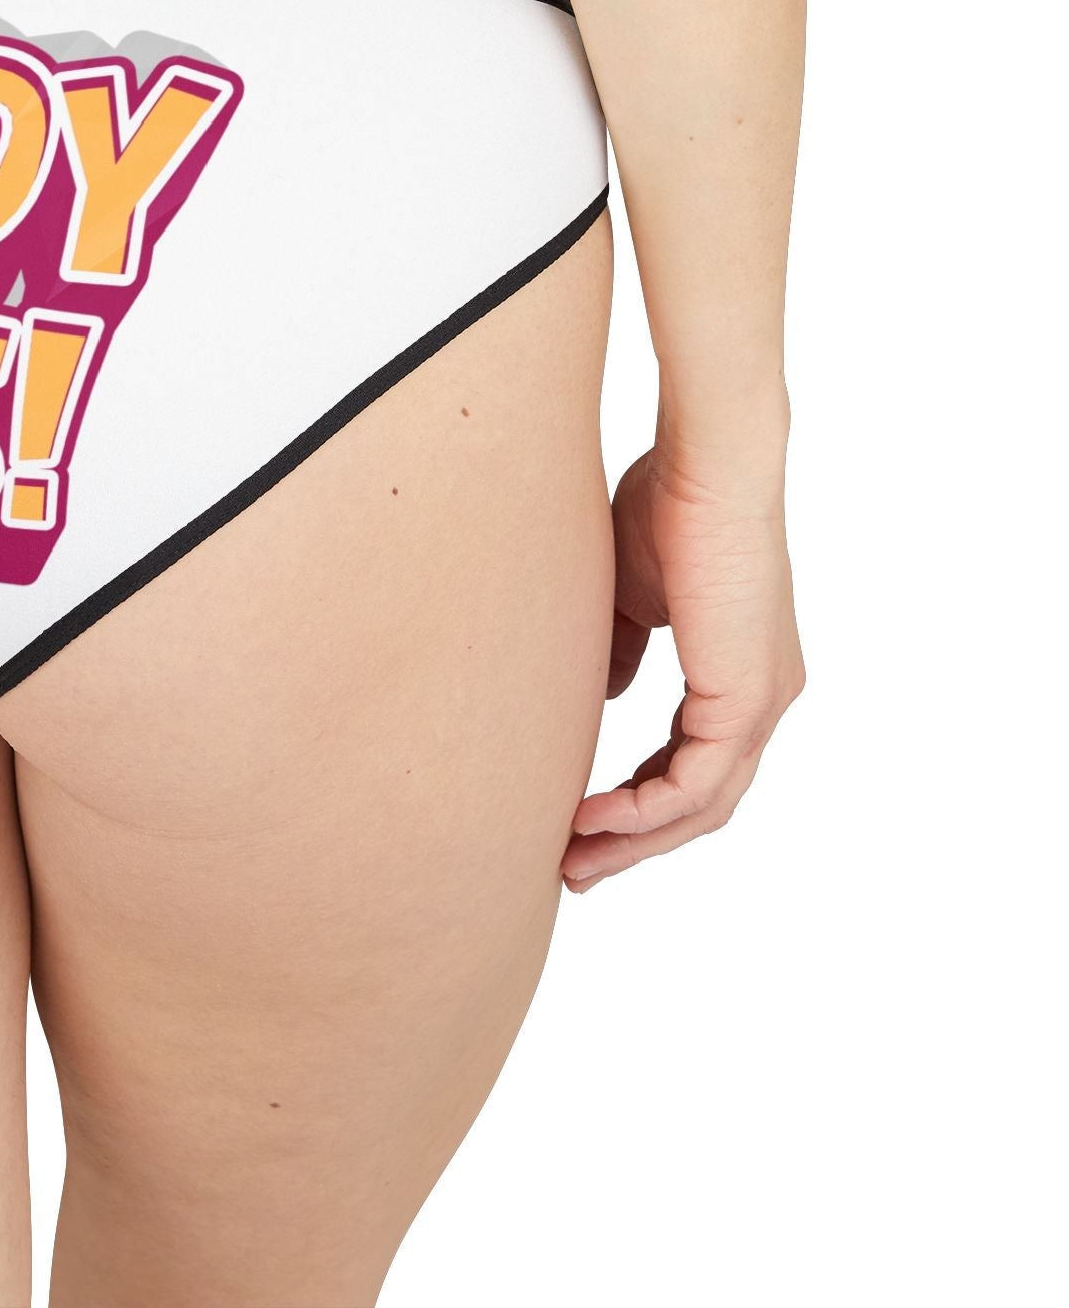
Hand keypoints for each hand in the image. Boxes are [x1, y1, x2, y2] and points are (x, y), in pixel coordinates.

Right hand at [563, 442, 803, 890]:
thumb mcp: (629, 592)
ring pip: (701, 805)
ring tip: (573, 858)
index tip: (580, 819)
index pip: (692, 760)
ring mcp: (762, 703)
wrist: (704, 467)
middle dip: (634, 840)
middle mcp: (763, 696)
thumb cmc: (665, 504)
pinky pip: (694, 783)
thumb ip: (620, 649)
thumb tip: (605, 693)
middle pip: (702, 801)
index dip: (636, 797)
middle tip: (575, 868)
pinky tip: (591, 817)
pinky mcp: (747, 700)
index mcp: (741, 671)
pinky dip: (641, 810)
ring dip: (634, 839)